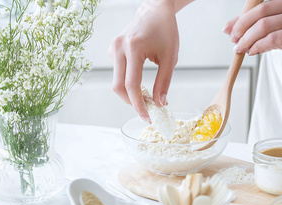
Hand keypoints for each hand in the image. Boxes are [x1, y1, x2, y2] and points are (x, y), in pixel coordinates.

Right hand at [108, 1, 178, 121]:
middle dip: (131, 102)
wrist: (155, 11)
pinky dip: (126, 81)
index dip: (138, 104)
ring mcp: (113, 48)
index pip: (131, 84)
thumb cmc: (165, 30)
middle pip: (118, 86)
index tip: (146, 116)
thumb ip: (164, 82)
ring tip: (145, 96)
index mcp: (134, 48)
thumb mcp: (170, 58)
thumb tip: (159, 103)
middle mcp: (118, 47)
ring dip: (129, 93)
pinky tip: (138, 80)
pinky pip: (117, 72)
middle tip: (146, 110)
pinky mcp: (112, 49)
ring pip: (116, 81)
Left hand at [224, 0, 281, 63]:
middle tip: (233, 39)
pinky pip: (272, 40)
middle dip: (241, 27)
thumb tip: (230, 28)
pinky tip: (252, 51)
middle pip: (260, 12)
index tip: (228, 28)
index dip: (241, 17)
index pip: (260, 5)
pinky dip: (258, 46)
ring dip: (247, 39)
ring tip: (240, 48)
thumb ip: (260, 23)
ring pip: (264, 27)